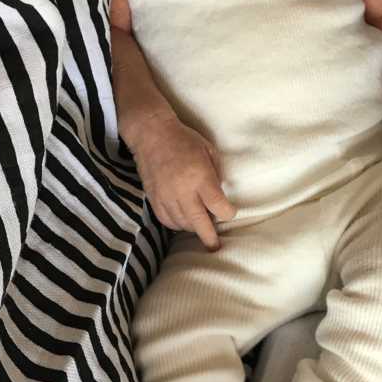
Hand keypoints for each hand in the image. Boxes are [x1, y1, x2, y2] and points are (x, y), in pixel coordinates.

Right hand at [130, 113, 235, 249]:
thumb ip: (216, 175)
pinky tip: (183, 222)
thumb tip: (219, 195)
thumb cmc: (184, 140)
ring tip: (200, 227)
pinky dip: (176, 224)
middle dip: (209, 238)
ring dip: (193, 228)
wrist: (152, 134)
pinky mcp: (153, 198)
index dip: (227, 213)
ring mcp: (166, 196)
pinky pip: (166, 220)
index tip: (229, 212)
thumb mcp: (209, 151)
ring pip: (182, 224)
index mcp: (200, 177)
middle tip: (215, 247)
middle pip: (199, 223)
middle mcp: (183, 191)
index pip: (218, 206)